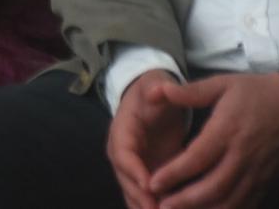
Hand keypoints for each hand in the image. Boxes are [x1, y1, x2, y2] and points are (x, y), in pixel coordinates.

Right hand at [106, 69, 188, 208]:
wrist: (151, 97)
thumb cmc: (154, 90)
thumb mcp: (155, 83)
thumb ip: (156, 87)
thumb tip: (157, 90)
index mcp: (122, 132)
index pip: (123, 154)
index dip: (134, 171)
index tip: (149, 186)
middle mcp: (122, 153)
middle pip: (126, 180)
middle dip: (140, 198)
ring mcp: (132, 167)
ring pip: (134, 194)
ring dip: (144, 207)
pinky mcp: (145, 176)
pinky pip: (146, 198)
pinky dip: (155, 208)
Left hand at [146, 72, 278, 208]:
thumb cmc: (255, 93)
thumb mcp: (221, 84)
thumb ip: (189, 92)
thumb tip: (155, 91)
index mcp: (227, 130)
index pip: (197, 158)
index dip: (174, 174)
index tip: (153, 183)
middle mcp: (242, 155)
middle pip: (212, 187)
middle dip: (185, 201)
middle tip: (161, 206)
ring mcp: (256, 172)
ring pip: (229, 201)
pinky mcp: (266, 181)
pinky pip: (246, 204)